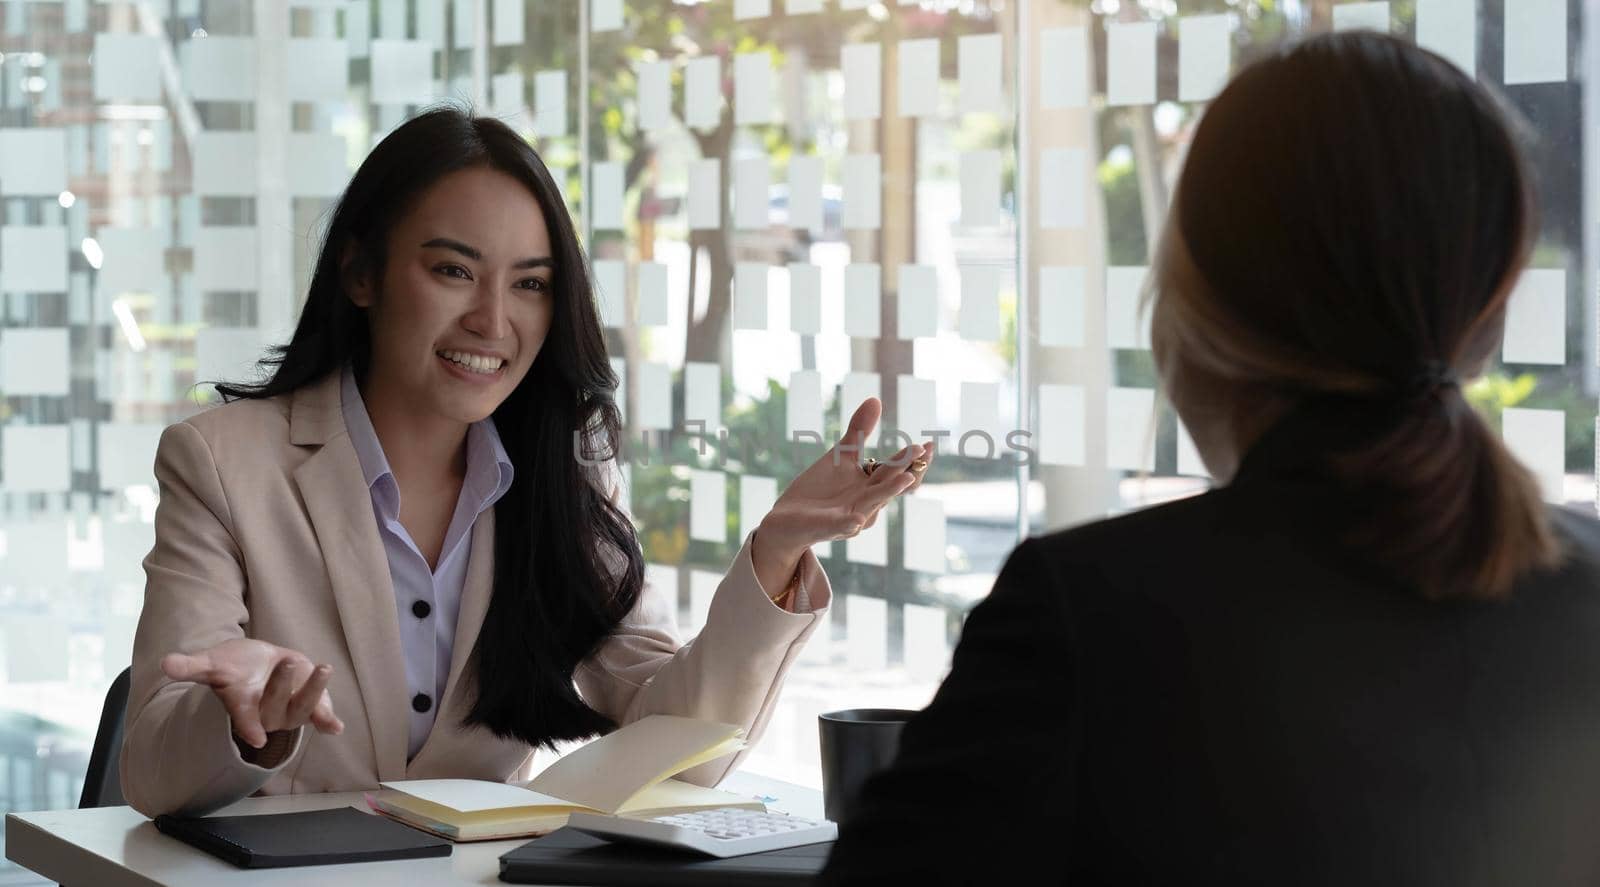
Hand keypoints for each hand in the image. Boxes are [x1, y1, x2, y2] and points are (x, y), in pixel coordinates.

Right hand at [161, 639, 344, 748]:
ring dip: (314, 691)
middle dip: (282, 685)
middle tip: (286, 661)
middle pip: (276, 705)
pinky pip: (320, 717)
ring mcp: (289, 711)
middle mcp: (266, 713)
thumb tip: (164, 664)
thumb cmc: (233, 668)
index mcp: (241, 706)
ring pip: (303, 708)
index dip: (249, 727)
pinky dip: (328, 721)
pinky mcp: (309, 705)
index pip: (244, 720)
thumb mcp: (213, 663)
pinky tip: (335, 727)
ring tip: (323, 668)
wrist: (258, 667)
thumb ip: (192, 666)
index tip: (257, 738)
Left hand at [756, 397, 934, 568]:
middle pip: (891, 485)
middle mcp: (867, 503)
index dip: (914, 459)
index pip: (899, 472)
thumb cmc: (820, 489)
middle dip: (907, 468)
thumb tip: (876, 399)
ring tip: (905, 478)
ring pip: (873, 504)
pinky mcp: (828, 528)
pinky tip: (856, 519)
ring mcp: (849, 517)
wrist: (788, 519)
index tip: (928, 443)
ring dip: (889, 491)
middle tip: (920, 449)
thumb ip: (859, 431)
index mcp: (871, 486)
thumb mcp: (841, 455)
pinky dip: (849, 523)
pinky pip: (841, 526)